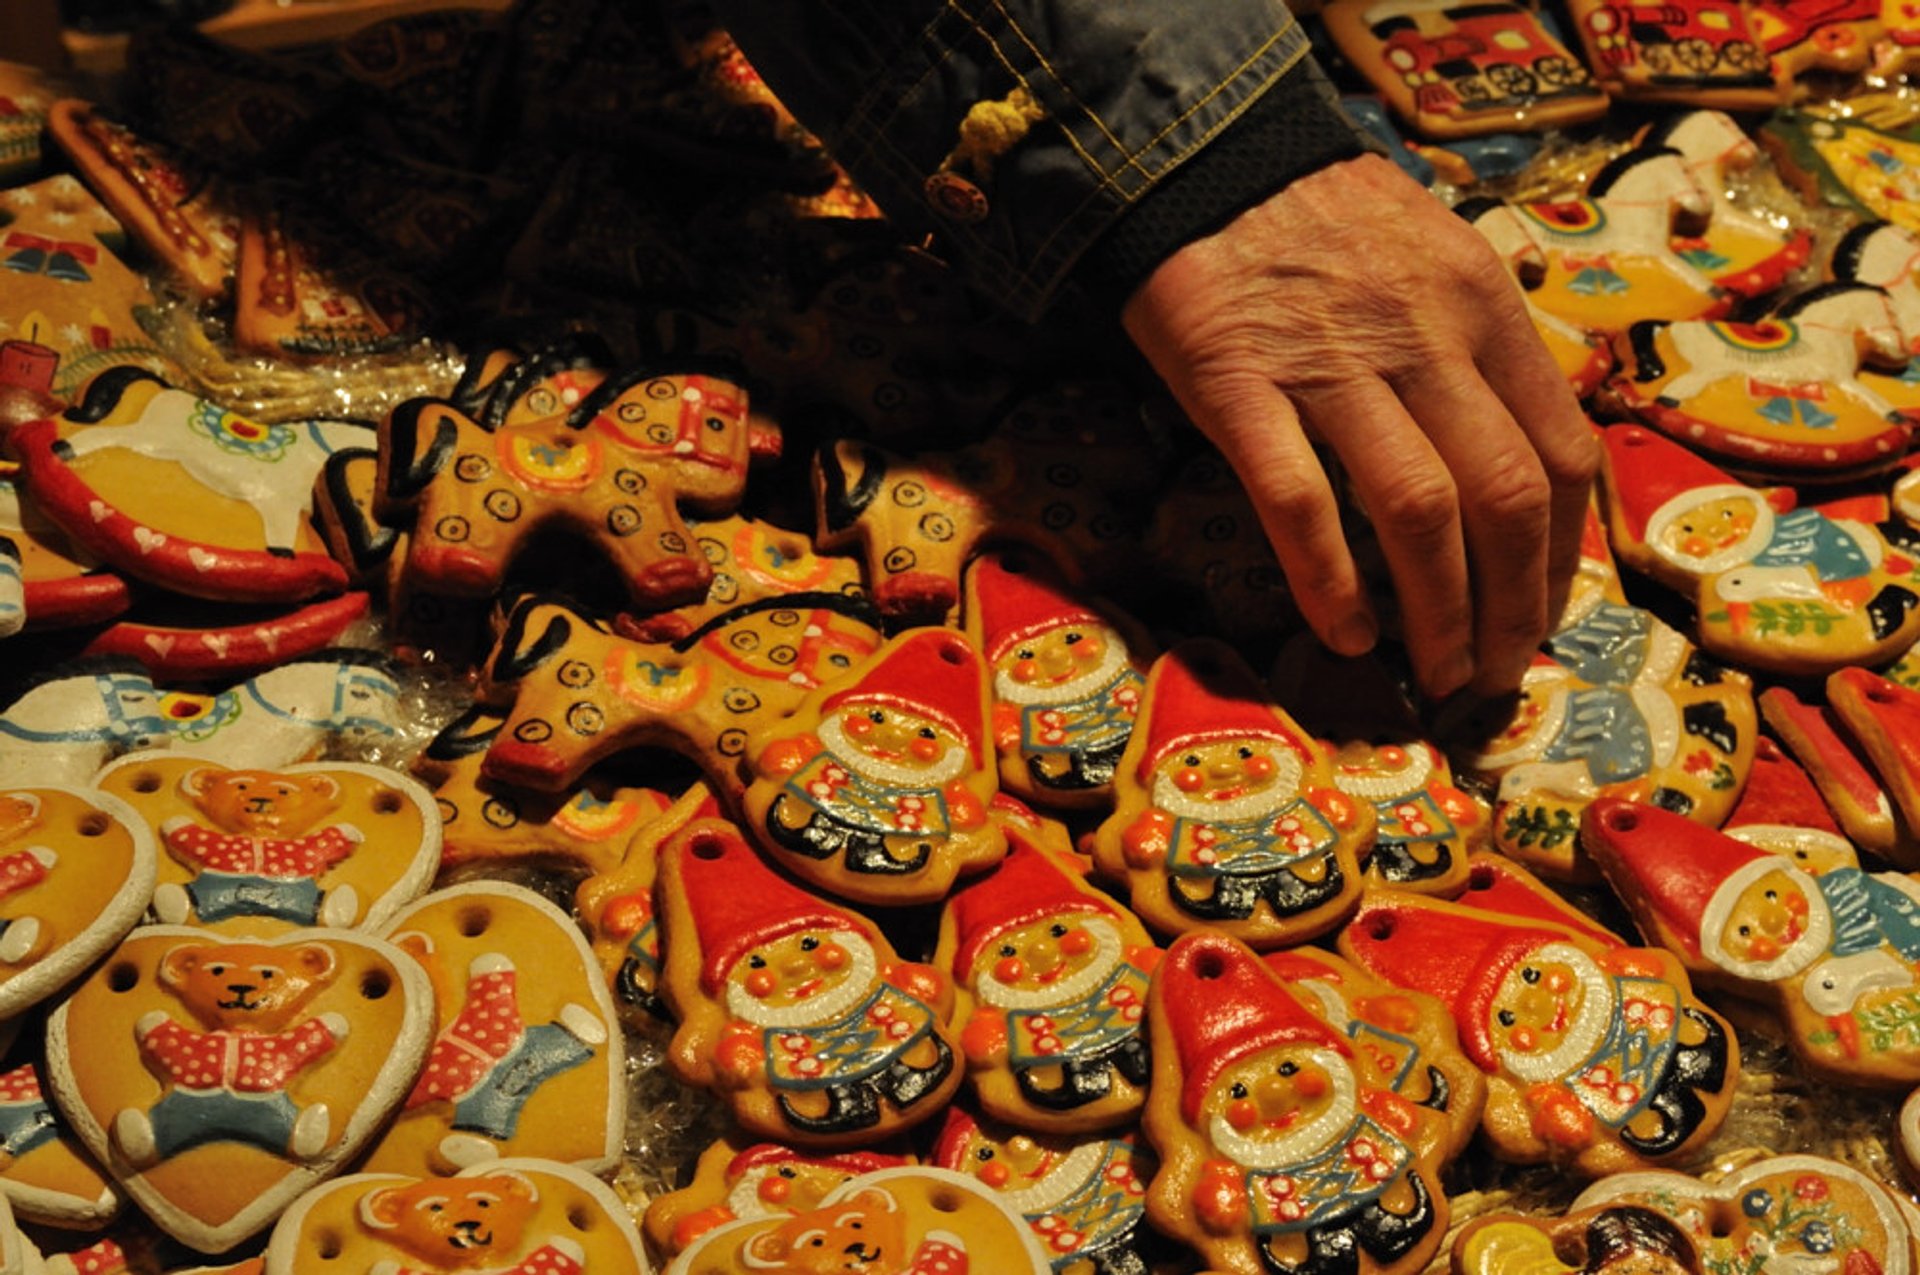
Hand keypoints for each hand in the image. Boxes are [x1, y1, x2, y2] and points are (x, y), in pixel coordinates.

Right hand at [1123, 153, 1597, 698]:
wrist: (1203, 162)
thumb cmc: (1325, 221)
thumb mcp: (1437, 261)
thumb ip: (1480, 352)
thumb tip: (1518, 467)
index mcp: (1484, 307)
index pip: (1560, 452)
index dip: (1562, 555)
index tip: (1541, 613)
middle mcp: (1425, 338)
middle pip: (1502, 496)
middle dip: (1510, 606)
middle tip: (1493, 670)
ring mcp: (1332, 366)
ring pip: (1417, 511)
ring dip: (1436, 613)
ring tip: (1433, 673)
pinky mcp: (1241, 389)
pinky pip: (1299, 503)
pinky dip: (1327, 583)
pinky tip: (1342, 634)